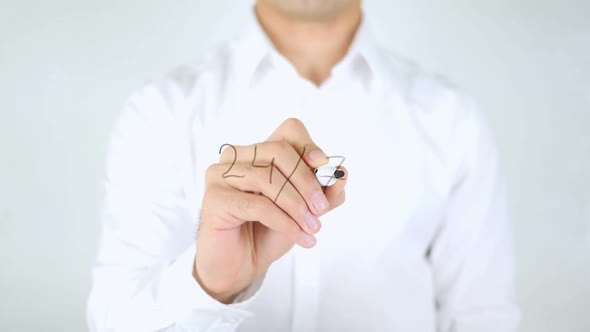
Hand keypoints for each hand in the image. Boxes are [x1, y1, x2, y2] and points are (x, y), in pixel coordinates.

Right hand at [194, 118, 346, 302]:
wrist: (240, 267)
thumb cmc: (269, 233)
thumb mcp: (305, 211)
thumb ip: (324, 193)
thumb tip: (343, 174)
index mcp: (260, 152)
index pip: (289, 131)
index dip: (309, 146)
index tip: (325, 168)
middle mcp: (237, 157)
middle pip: (279, 150)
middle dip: (306, 180)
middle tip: (322, 209)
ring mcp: (221, 175)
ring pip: (267, 177)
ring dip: (297, 205)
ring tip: (312, 228)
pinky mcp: (214, 198)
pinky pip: (258, 204)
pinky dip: (285, 221)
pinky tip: (300, 237)